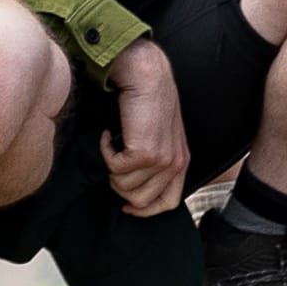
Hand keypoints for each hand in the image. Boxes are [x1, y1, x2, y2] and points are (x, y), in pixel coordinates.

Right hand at [102, 39, 188, 216]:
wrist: (146, 75)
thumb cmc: (149, 100)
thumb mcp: (160, 135)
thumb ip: (155, 160)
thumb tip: (132, 186)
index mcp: (181, 161)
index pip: (169, 203)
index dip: (144, 210)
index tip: (126, 206)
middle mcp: (174, 164)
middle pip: (141, 200)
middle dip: (120, 185)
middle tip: (114, 163)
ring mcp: (160, 160)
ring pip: (123, 187)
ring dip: (111, 167)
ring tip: (113, 144)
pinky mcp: (143, 153)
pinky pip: (114, 168)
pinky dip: (105, 151)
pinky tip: (108, 134)